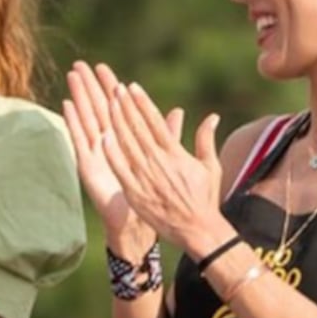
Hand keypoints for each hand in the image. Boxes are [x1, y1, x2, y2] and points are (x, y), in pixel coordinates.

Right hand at [62, 62, 182, 251]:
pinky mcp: (88, 166)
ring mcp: (97, 154)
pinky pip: (79, 140)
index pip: (118, 107)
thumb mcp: (168, 160)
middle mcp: (109, 144)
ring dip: (79, 96)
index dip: (111, 88)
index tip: (105, 67)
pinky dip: (73, 122)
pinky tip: (67, 104)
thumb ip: (170, 134)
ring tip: (73, 75)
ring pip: (87, 118)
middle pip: (98, 108)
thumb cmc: (153, 195)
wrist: (140, 224)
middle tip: (82, 64)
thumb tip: (179, 111)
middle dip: (91, 86)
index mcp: (127, 141)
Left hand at [102, 80, 223, 253]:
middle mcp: (159, 162)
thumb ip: (206, 140)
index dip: (141, 103)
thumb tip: (213, 117)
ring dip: (116, 122)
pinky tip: (103, 137)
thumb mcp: (210, 167)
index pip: (155, 122)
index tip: (132, 87)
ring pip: (127, 144)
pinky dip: (113, 153)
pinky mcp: (136, 192)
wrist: (198, 230)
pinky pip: (121, 169)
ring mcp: (146, 177)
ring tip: (106, 103)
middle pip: (138, 128)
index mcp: (176, 154)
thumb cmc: (205, 199)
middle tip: (114, 87)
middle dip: (125, 106)